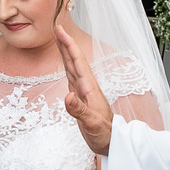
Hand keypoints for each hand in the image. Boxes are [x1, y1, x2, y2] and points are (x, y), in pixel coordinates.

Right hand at [56, 25, 113, 154]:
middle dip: (66, 43)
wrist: (111, 141)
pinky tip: (65, 64)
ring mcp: (84, 91)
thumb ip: (79, 110)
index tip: (61, 31)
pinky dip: (66, 67)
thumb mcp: (91, 123)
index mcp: (89, 88)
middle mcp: (86, 86)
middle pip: (74, 60)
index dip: (68, 45)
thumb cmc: (104, 133)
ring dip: (66, 53)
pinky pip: (71, 78)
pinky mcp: (81, 98)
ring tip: (59, 41)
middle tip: (58, 28)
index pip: (77, 61)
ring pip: (72, 67)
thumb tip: (67, 97)